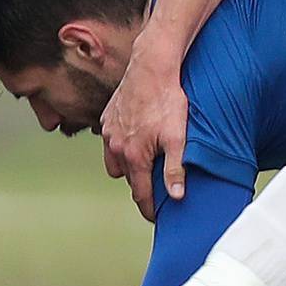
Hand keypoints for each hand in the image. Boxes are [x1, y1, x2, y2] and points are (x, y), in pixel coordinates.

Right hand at [101, 43, 188, 221]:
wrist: (152, 67)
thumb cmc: (168, 100)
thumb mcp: (178, 137)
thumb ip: (175, 169)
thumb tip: (176, 197)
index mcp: (134, 156)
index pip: (140, 194)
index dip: (149, 208)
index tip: (157, 217)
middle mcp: (116, 147)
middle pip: (127, 178)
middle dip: (140, 185)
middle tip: (157, 186)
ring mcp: (109, 132)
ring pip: (115, 162)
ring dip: (129, 166)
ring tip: (147, 162)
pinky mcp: (107, 118)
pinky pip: (110, 142)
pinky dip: (121, 146)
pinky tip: (137, 140)